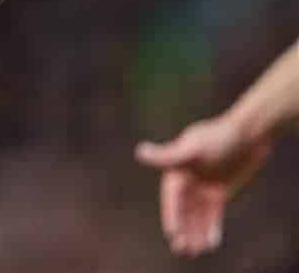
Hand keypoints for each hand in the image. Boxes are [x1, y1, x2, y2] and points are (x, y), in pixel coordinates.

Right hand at [135, 115, 272, 256]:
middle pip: (183, 212)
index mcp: (176, 172)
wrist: (247, 135)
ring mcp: (203, 188)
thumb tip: (140, 152)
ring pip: (197, 217)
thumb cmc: (217, 137)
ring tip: (196, 252)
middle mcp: (187, 182)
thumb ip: (167, 155)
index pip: (172, 200)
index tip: (173, 235)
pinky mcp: (219, 193)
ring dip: (195, 233)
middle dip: (183, 231)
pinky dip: (211, 228)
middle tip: (183, 250)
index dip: (172, 217)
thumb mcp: (192, 148)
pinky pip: (213, 215)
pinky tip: (211, 243)